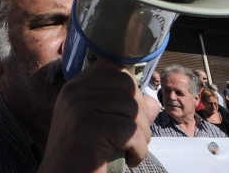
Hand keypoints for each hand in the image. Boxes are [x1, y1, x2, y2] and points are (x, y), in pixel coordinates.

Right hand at [37, 58, 149, 172]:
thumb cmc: (81, 154)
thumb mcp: (97, 123)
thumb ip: (120, 108)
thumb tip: (153, 103)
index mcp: (75, 87)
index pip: (112, 68)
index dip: (130, 89)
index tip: (130, 112)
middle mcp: (75, 92)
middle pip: (127, 86)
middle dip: (140, 112)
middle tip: (134, 136)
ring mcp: (80, 107)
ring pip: (133, 110)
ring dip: (142, 135)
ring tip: (130, 149)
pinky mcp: (90, 127)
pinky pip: (132, 132)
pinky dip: (139, 150)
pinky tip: (130, 160)